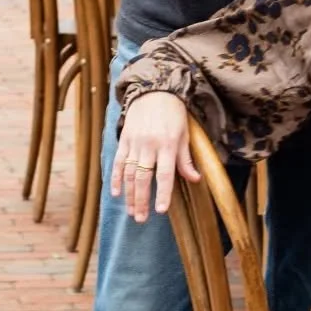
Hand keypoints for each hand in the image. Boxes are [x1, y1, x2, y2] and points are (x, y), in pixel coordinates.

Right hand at [111, 93, 199, 221]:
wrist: (154, 91)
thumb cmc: (174, 115)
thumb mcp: (185, 135)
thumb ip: (186, 159)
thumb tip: (195, 179)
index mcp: (168, 145)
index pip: (165, 174)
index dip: (162, 193)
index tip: (160, 210)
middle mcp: (150, 145)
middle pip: (143, 178)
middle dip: (141, 201)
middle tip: (141, 219)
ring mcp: (135, 143)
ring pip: (128, 173)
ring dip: (129, 195)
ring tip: (131, 211)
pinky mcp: (124, 140)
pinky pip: (118, 162)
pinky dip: (115, 178)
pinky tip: (116, 193)